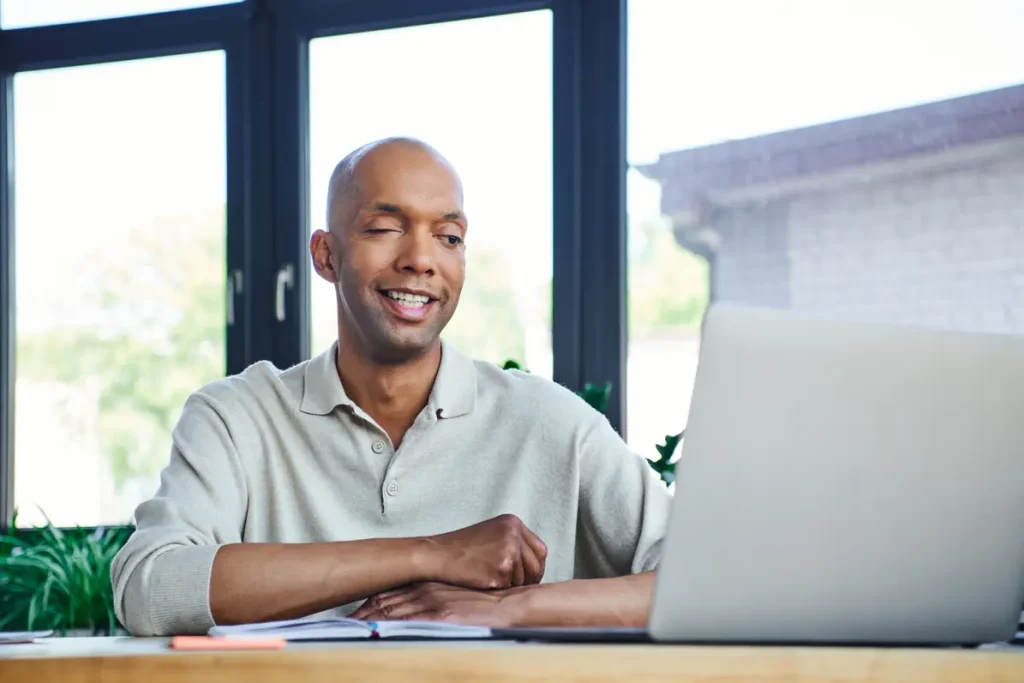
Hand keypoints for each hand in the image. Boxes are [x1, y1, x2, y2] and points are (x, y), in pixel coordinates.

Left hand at [351, 582, 523, 626]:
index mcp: (427, 586)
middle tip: (340, 624)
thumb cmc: (483, 605)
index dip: (367, 604)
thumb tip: (411, 614)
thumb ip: (432, 602)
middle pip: (384, 602)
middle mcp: (426, 591)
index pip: (389, 594)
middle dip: (361, 614)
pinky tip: (378, 633)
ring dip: (369, 621)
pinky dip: (392, 628)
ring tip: (349, 630)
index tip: (350, 615)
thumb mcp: (453, 598)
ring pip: (392, 612)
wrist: (509, 606)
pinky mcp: (442, 618)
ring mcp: (433, 604)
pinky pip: (412, 623)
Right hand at [422, 514, 546, 589]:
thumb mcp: (491, 533)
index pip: (539, 550)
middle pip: (536, 565)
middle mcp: (514, 534)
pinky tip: (484, 581)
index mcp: (513, 523)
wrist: (438, 554)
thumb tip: (535, 566)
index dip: (535, 566)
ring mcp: (509, 550)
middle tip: (514, 586)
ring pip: (524, 578)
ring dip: (511, 584)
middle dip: (528, 579)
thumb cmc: (461, 548)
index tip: (529, 576)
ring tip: (490, 577)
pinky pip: (510, 586)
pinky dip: (500, 589)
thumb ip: (514, 542)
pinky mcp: (501, 569)